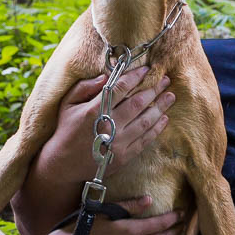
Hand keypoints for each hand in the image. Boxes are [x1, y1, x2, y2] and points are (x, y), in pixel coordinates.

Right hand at [39, 67, 174, 184]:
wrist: (64, 164)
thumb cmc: (66, 130)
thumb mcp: (67, 104)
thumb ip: (85, 87)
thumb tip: (106, 76)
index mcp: (93, 110)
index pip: (120, 88)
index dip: (136, 77)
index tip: (147, 69)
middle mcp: (108, 126)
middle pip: (138, 103)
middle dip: (154, 89)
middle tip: (165, 79)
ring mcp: (118, 143)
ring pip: (145, 121)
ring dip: (160, 107)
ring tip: (171, 96)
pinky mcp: (124, 157)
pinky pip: (145, 140)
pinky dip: (156, 128)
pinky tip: (164, 118)